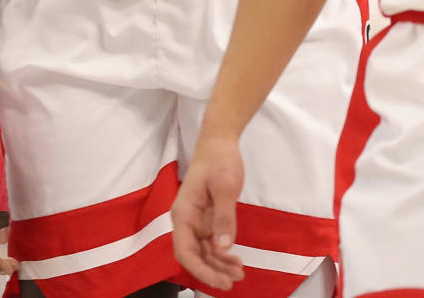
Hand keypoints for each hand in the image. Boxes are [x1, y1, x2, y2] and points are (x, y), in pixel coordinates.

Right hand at [172, 133, 245, 289]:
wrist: (219, 142)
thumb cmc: (219, 161)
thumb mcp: (225, 187)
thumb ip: (224, 217)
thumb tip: (223, 248)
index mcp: (184, 213)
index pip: (185, 250)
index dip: (200, 270)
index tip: (221, 281)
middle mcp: (186, 220)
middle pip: (193, 255)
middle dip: (212, 271)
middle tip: (234, 281)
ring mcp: (196, 220)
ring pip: (203, 252)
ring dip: (218, 265)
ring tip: (240, 273)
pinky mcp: (206, 218)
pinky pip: (211, 243)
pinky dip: (222, 254)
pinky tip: (236, 260)